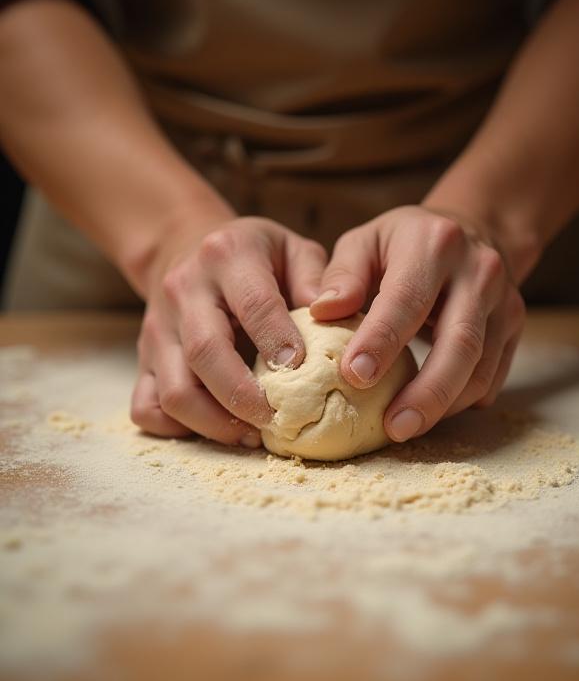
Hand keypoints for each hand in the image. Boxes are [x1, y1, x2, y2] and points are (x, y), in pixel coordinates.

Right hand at [131, 215, 326, 446]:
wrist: (184, 246)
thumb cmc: (253, 255)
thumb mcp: (291, 248)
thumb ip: (315, 278)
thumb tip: (334, 320)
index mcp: (227, 256)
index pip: (254, 305)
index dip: (278, 341)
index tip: (303, 371)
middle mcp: (185, 291)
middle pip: (205, 354)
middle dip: (245, 397)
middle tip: (278, 420)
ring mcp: (157, 328)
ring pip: (174, 391)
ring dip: (215, 424)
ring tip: (253, 434)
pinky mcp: (143, 358)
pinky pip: (147, 407)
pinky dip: (177, 429)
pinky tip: (215, 429)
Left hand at [310, 206, 524, 441]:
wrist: (474, 229)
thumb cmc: (405, 242)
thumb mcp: (366, 241)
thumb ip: (343, 275)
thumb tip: (321, 311)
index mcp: (435, 244)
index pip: (408, 299)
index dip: (382, 340)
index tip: (355, 376)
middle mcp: (479, 271)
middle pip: (460, 343)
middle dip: (426, 392)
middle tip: (392, 427)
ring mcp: (504, 301)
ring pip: (481, 367)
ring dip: (443, 405)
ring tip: (404, 428)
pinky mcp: (514, 327)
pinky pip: (492, 376)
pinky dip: (461, 401)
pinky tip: (430, 412)